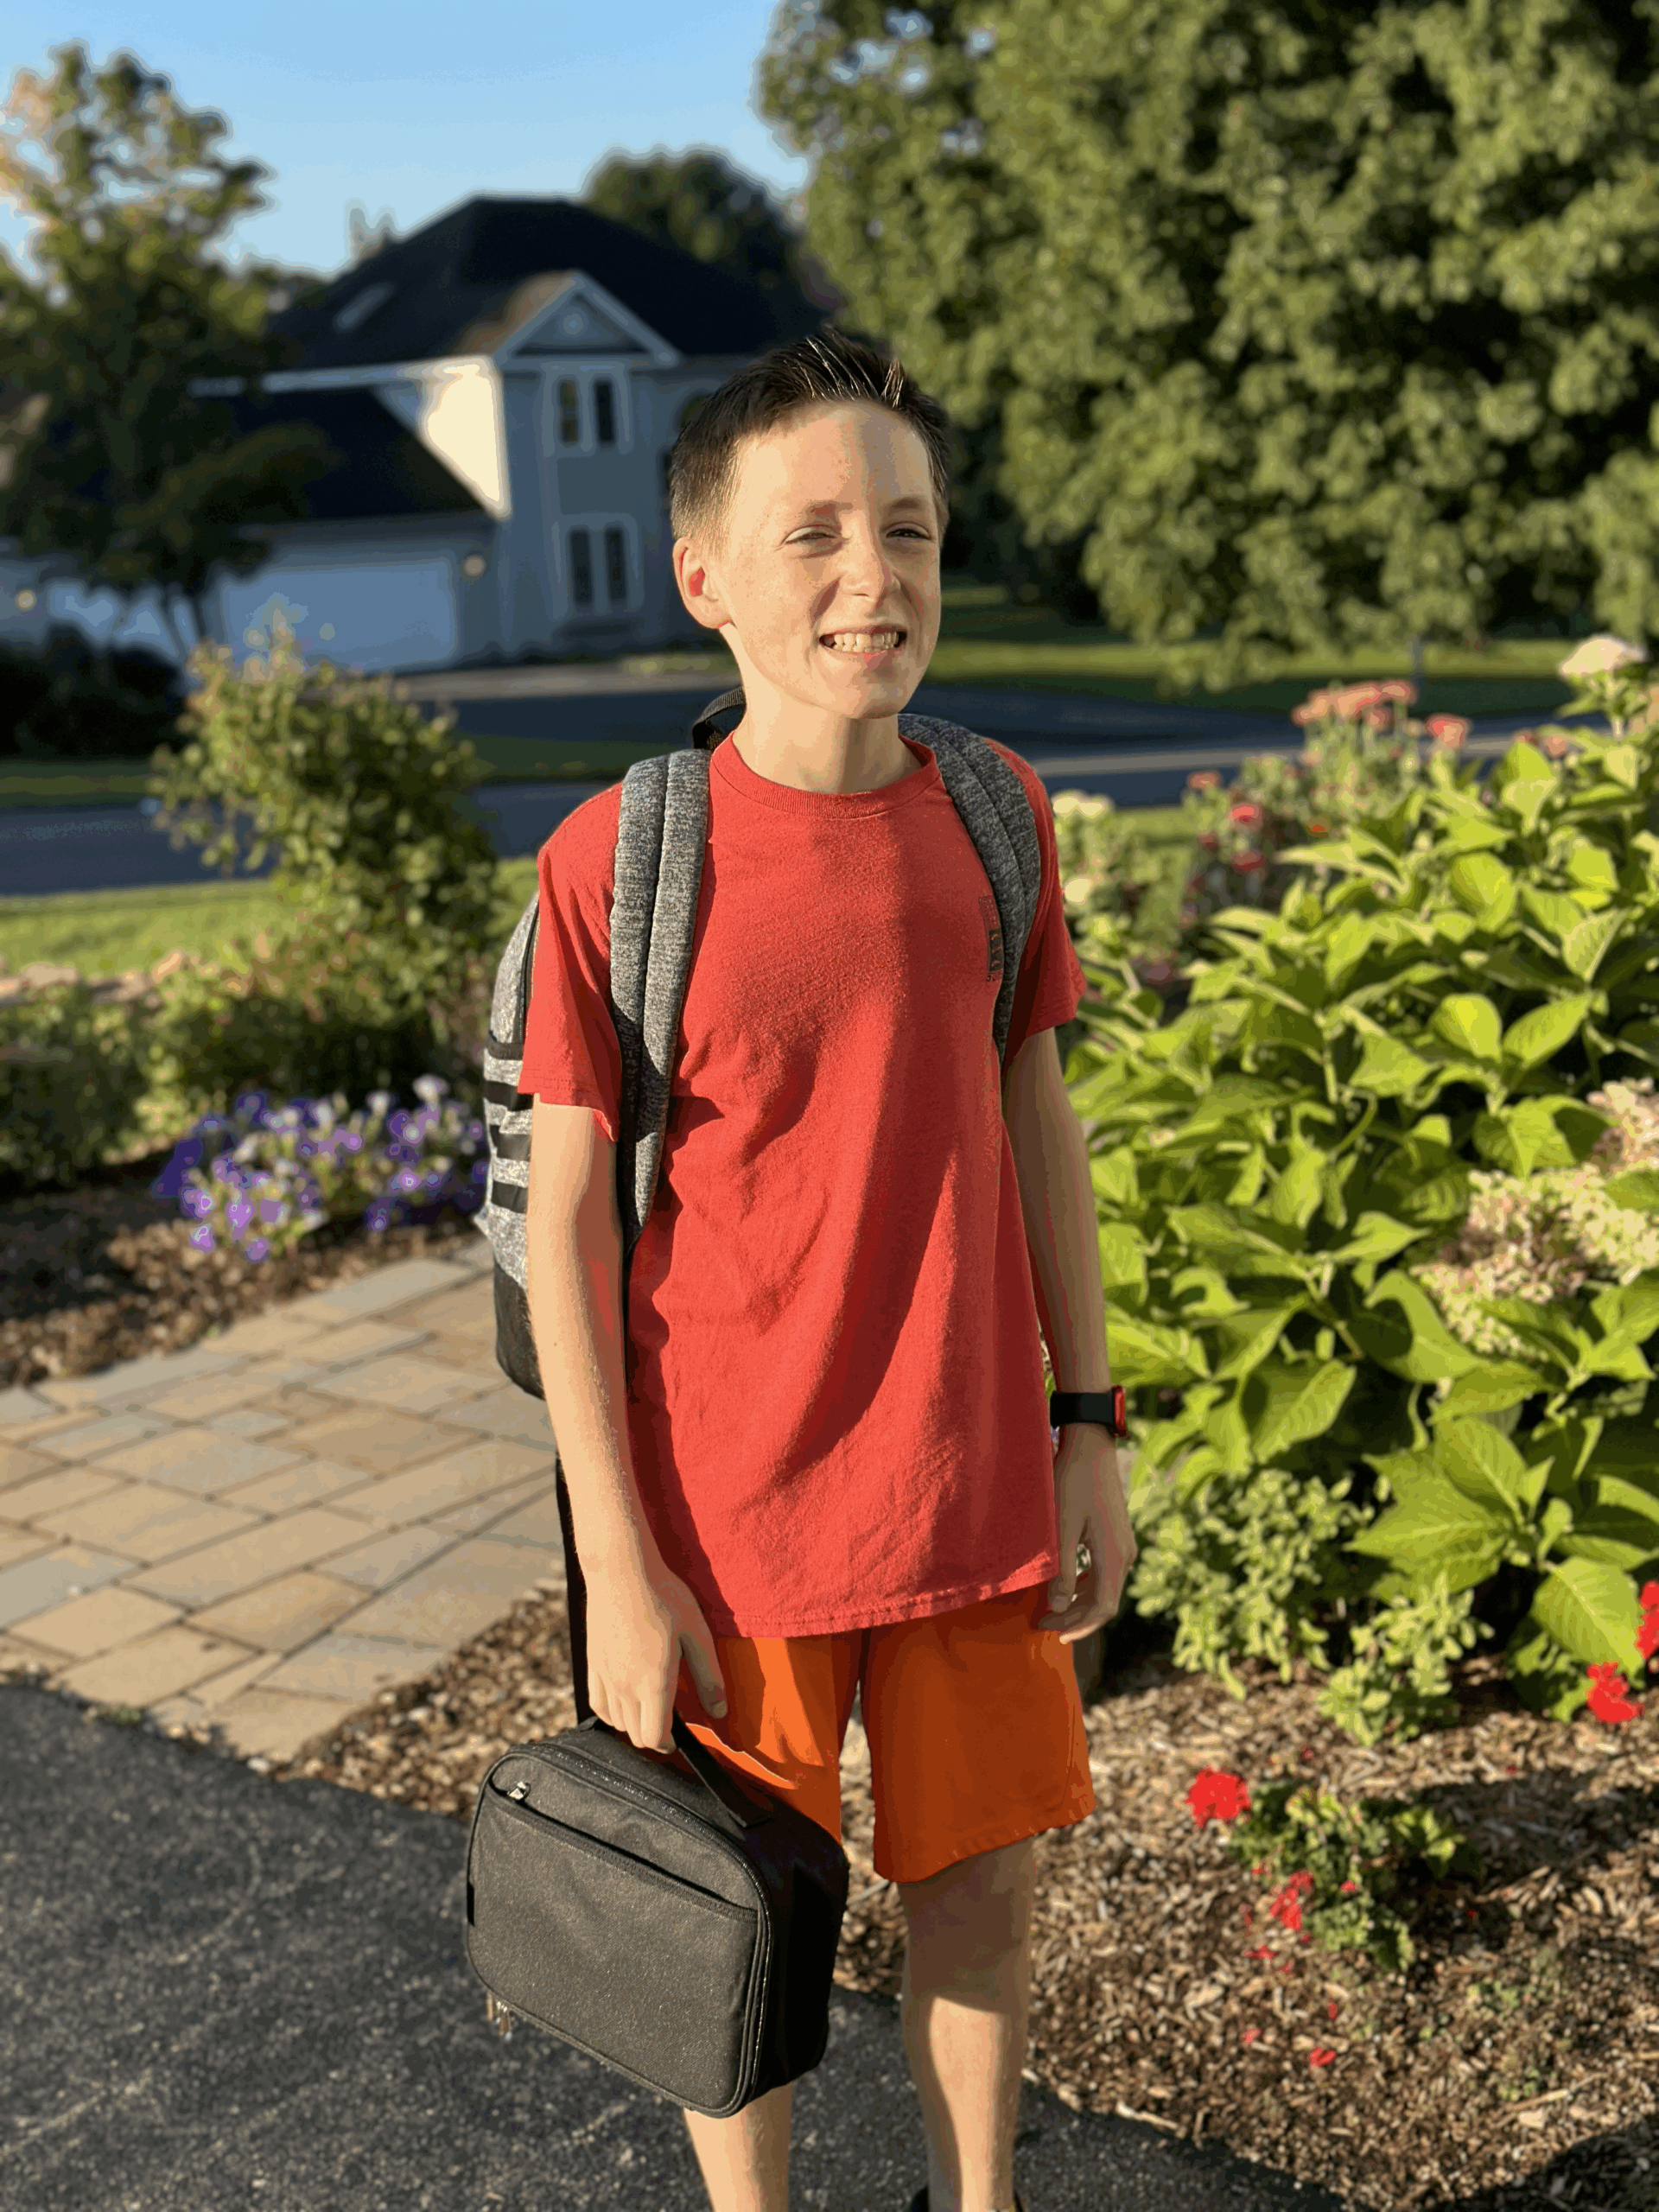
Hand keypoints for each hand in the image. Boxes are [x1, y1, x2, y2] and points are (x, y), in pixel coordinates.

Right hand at [583, 1549, 727, 1753]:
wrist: (621, 1570)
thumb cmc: (663, 1598)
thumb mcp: (697, 1634)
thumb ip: (708, 1676)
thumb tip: (720, 1712)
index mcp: (653, 1682)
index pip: (654, 1738)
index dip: (668, 1745)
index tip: (679, 1737)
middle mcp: (624, 1686)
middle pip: (635, 1735)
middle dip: (654, 1735)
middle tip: (670, 1720)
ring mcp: (605, 1676)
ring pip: (617, 1723)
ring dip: (634, 1724)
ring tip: (651, 1706)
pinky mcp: (592, 1664)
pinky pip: (598, 1704)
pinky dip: (612, 1712)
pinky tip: (625, 1699)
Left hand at [1035, 1424, 1136, 1642]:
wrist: (1091, 1447)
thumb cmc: (1072, 1483)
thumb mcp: (1061, 1527)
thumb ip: (1060, 1569)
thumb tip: (1058, 1607)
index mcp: (1114, 1556)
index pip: (1103, 1608)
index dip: (1079, 1626)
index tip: (1053, 1633)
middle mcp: (1125, 1555)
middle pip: (1105, 1602)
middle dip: (1076, 1618)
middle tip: (1044, 1623)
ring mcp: (1124, 1546)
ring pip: (1105, 1588)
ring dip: (1080, 1603)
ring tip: (1052, 1609)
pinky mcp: (1117, 1537)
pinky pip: (1104, 1572)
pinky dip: (1085, 1585)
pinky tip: (1065, 1585)